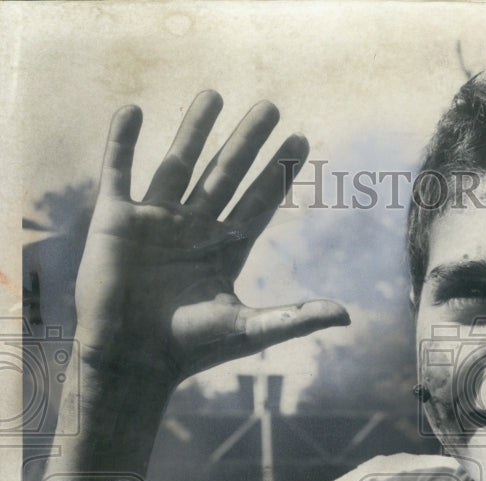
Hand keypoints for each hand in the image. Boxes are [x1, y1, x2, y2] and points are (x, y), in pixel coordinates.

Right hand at [75, 91, 348, 384]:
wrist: (132, 360)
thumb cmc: (190, 349)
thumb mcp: (250, 329)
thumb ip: (297, 318)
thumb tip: (348, 316)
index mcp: (226, 250)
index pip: (259, 201)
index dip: (279, 171)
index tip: (300, 139)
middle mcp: (194, 230)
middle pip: (227, 174)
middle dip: (248, 141)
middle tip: (271, 107)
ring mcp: (155, 222)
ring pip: (178, 163)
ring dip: (195, 129)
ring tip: (214, 93)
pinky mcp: (116, 220)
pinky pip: (119, 170)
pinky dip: (124, 141)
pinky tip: (134, 110)